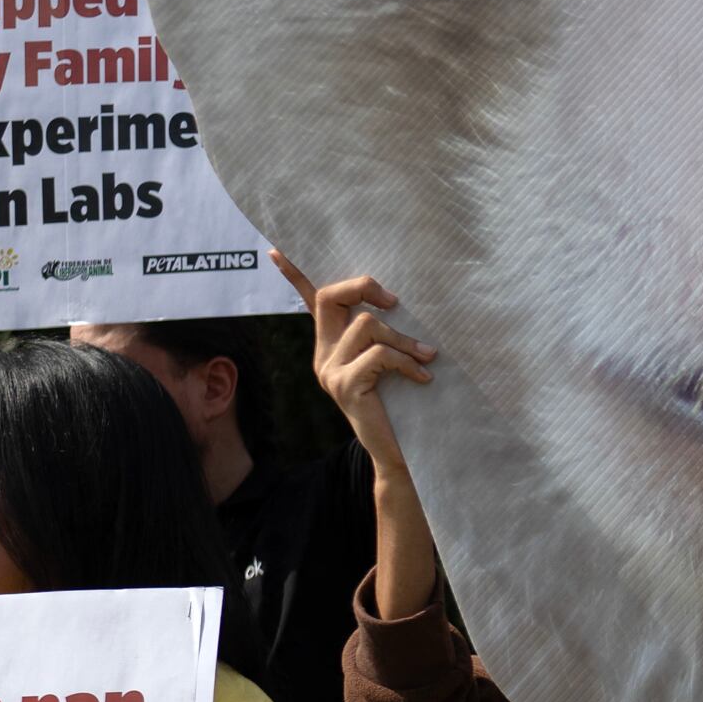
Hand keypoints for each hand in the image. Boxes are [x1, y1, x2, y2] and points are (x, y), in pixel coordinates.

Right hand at [275, 253, 433, 466]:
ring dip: (402, 337)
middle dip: (364, 288)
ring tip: (426, 355)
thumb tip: (399, 303)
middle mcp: (322, 355)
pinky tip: (422, 376)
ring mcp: (329, 371)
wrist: (395, 452)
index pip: (308, 303)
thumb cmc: (398, 403)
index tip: (276, 249)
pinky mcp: (344, 386)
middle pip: (329, 297)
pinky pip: (377, 355)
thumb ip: (383, 335)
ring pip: (364, 325)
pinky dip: (405, 361)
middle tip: (395, 302)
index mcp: (330, 345)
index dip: (294, 275)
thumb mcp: (388, 361)